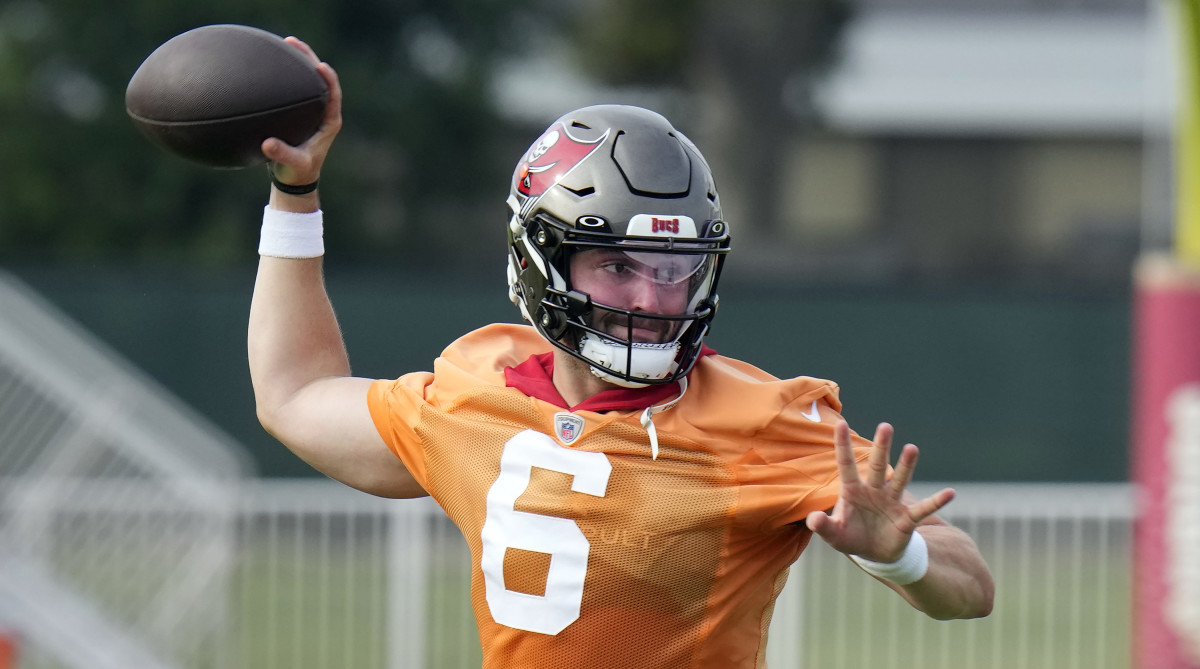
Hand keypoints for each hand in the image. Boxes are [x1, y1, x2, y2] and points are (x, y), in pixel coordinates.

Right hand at [261, 37, 342, 186]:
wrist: (295, 178)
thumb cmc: (297, 172)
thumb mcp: (292, 164)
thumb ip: (282, 154)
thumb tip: (268, 143)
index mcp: (329, 122)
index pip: (333, 94)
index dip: (329, 79)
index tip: (320, 65)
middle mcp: (324, 112)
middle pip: (321, 79)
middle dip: (310, 59)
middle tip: (294, 43)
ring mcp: (313, 110)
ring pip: (309, 80)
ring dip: (299, 61)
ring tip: (286, 42)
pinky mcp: (301, 111)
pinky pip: (297, 87)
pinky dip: (288, 73)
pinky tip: (274, 61)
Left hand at [805, 421, 953, 562]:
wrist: (875, 554)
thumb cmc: (851, 537)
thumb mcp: (834, 535)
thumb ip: (823, 526)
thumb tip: (812, 519)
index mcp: (852, 491)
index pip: (847, 465)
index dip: (843, 445)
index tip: (841, 424)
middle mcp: (873, 490)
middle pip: (877, 465)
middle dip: (881, 447)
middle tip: (885, 426)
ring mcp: (892, 502)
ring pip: (900, 479)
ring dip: (906, 465)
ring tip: (912, 448)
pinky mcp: (907, 518)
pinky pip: (924, 508)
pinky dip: (936, 501)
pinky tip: (950, 493)